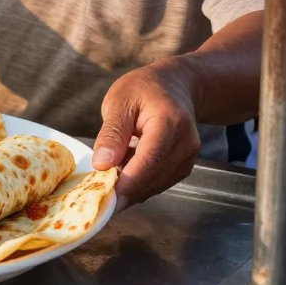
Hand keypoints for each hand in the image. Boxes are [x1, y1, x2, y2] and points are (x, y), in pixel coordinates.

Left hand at [91, 59, 199, 211]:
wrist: (176, 85)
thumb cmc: (144, 88)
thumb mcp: (120, 100)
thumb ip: (112, 133)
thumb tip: (101, 165)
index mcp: (170, 123)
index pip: (149, 162)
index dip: (127, 185)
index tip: (106, 200)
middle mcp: (186, 143)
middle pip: (153, 178)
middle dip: (125, 189)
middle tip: (97, 190)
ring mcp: (188, 157)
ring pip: (155, 185)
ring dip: (131, 185)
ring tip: (110, 169)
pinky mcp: (184, 166)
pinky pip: (159, 182)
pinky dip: (140, 181)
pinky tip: (126, 166)